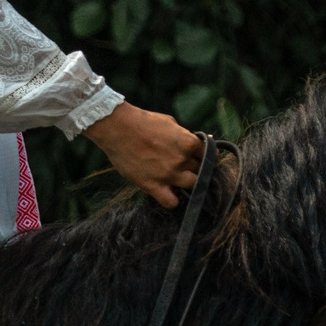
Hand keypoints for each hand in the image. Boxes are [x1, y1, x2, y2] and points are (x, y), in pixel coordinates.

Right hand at [82, 102, 204, 207]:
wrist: (117, 128)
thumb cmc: (143, 122)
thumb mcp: (170, 122)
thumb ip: (185, 135)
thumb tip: (197, 142)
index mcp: (188, 142)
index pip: (208, 154)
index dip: (203, 155)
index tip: (197, 156)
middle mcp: (181, 160)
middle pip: (201, 170)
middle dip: (194, 167)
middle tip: (182, 164)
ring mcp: (168, 175)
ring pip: (192, 186)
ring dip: (187, 182)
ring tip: (176, 177)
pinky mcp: (153, 186)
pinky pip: (171, 202)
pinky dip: (172, 200)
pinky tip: (168, 192)